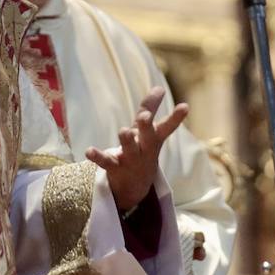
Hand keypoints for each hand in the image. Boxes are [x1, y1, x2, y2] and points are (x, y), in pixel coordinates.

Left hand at [83, 86, 188, 211]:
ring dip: (127, 141)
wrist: (134, 188)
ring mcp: (130, 161)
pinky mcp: (115, 168)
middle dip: (146, 127)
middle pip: (148, 138)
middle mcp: (144, 150)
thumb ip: (150, 109)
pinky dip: (97, 157)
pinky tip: (89, 151)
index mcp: (153, 140)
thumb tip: (159, 87)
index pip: (166, 127)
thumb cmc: (142, 151)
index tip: (185, 106)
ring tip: (124, 131)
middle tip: (144, 117)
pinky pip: (105, 162)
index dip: (175, 117)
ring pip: (129, 150)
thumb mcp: (148, 132)